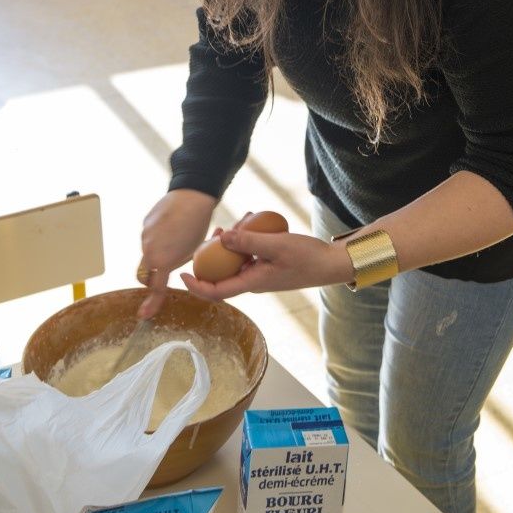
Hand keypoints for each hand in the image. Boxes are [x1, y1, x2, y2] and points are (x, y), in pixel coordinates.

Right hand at [138, 189, 216, 317]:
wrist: (193, 196)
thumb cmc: (198, 226)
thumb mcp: (192, 253)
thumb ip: (175, 264)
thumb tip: (167, 272)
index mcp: (162, 261)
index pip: (155, 287)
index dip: (152, 303)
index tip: (145, 315)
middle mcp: (148, 250)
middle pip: (144, 274)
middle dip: (151, 278)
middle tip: (165, 272)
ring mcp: (144, 235)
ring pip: (148, 253)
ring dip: (157, 253)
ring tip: (177, 240)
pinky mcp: (145, 223)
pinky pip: (149, 237)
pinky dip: (157, 238)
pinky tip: (172, 228)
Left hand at [180, 224, 353, 300]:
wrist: (330, 264)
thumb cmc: (306, 257)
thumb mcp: (276, 245)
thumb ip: (248, 241)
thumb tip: (221, 238)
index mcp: (252, 283)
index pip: (216, 292)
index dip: (196, 286)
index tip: (182, 274)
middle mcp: (253, 282)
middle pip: (223, 273)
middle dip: (215, 253)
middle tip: (217, 231)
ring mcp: (261, 274)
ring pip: (237, 261)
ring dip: (233, 243)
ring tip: (242, 220)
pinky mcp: (269, 267)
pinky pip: (250, 255)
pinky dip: (247, 241)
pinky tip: (254, 223)